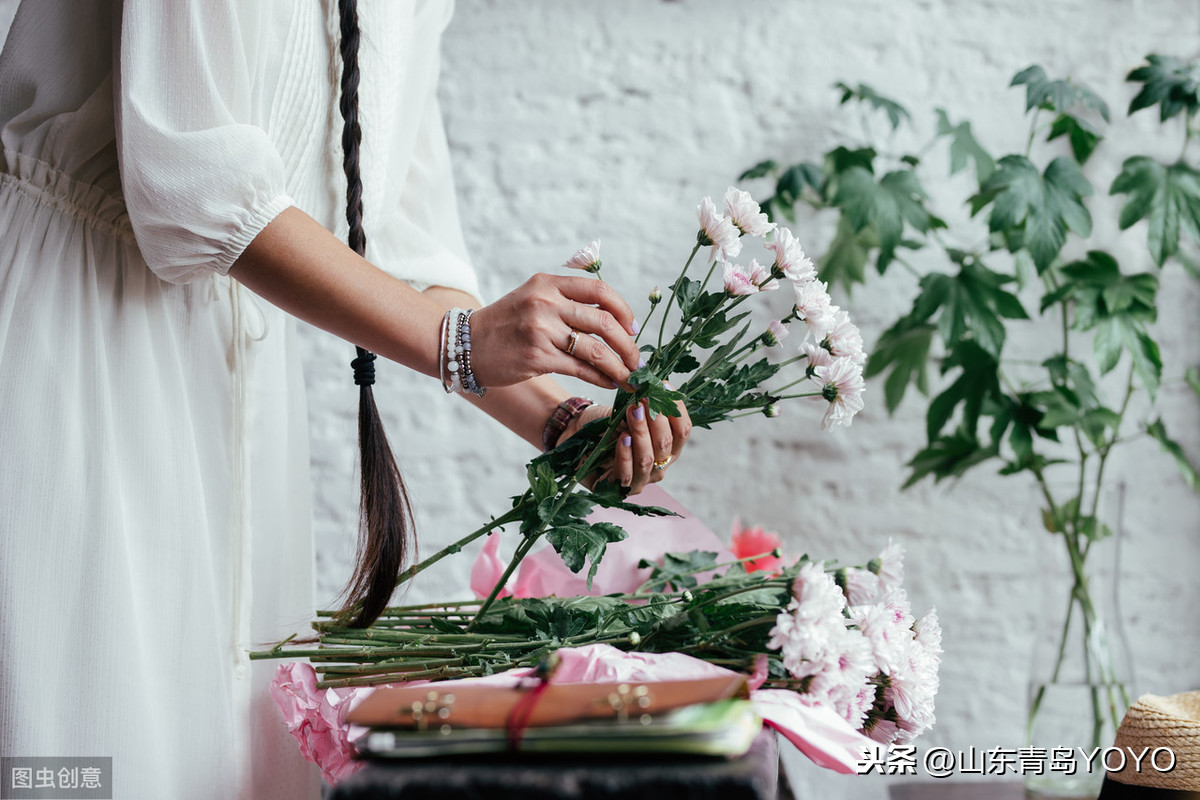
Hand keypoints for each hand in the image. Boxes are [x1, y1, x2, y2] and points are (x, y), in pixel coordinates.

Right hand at [468, 274, 640, 390]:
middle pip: (604, 322)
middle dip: (628, 345)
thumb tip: (612, 319)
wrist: (465, 345)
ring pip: (596, 350)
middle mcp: (545, 302)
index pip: (599, 291)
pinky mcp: (537, 357)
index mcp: (548, 284)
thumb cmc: (505, 325)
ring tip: (630, 377)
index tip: (632, 327)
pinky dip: (601, 378)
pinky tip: (610, 383)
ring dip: (619, 367)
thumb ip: (567, 302)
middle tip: (638, 360)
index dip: (623, 310)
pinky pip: (580, 368)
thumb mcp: (532, 299)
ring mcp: (541, 330)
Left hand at [558, 395, 692, 495]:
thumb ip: (645, 406)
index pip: (682, 431)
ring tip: (633, 411)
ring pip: (647, 459)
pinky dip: (625, 455)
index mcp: (667, 448)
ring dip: (641, 433)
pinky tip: (622, 438)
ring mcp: (640, 481)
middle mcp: (658, 467)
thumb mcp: (627, 412)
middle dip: (657, 419)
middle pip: (666, 444)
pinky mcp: (617, 490)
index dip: (676, 408)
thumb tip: (659, 387)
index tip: (663, 386)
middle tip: (645, 398)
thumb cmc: (604, 425)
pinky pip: (625, 474)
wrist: (574, 436)